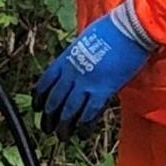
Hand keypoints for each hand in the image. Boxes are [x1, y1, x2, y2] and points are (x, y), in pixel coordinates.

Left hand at [35, 3, 153, 128]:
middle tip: (46, 127)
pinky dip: (84, 124)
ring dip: (64, 125)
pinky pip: (89, 112)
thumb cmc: (112, 29)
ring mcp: (86, 82)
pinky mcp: (103, 89)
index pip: (46, 81)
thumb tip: (77, 61)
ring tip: (61, 136)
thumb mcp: (85, 39)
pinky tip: (82, 134)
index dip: (40, 96)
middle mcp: (72, 72)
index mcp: (66, 58)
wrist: (129, 28)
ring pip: (68, 109)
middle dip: (49, 116)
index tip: (37, 107)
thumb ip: (78, 54)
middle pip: (55, 99)